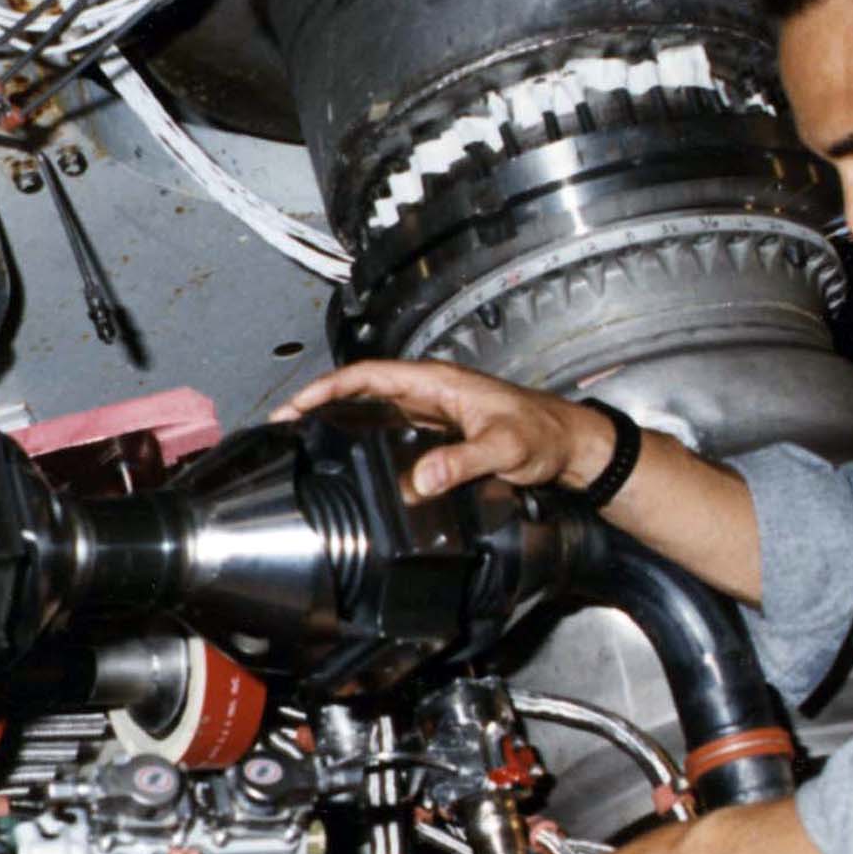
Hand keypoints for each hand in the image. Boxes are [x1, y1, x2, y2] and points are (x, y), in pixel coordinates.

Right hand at [278, 359, 614, 504]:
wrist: (570, 447)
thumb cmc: (545, 435)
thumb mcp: (505, 448)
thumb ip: (464, 461)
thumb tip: (421, 478)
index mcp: (438, 382)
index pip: (369, 375)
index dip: (328, 387)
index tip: (296, 405)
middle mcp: (430, 392)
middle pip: (360, 390)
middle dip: (318, 402)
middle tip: (282, 426)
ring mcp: (432, 412)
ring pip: (371, 409)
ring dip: (335, 419)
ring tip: (301, 440)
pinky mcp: (437, 433)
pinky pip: (388, 429)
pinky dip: (360, 437)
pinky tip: (348, 457)